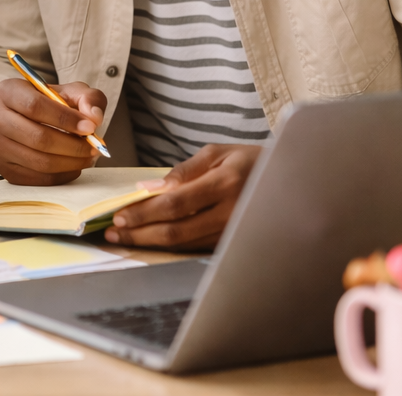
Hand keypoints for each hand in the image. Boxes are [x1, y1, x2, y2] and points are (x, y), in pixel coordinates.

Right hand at [0, 78, 104, 184]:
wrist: (23, 120)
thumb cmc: (49, 104)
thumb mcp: (69, 92)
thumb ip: (87, 98)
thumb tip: (94, 117)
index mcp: (8, 91)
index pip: (35, 106)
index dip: (65, 119)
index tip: (90, 127)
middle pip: (37, 137)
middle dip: (72, 145)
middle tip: (93, 147)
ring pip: (38, 161)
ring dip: (70, 162)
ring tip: (87, 157)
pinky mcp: (4, 168)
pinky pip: (37, 178)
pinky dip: (61, 175)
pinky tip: (73, 166)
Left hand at [103, 143, 263, 250]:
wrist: (288, 180)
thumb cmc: (248, 161)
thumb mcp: (217, 153)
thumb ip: (184, 170)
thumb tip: (149, 187)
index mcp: (226, 183)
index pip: (176, 203)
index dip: (145, 212)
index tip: (120, 216)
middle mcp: (231, 211)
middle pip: (177, 230)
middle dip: (141, 233)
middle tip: (113, 233)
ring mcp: (233, 231)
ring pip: (185, 244)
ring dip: (150, 243)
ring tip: (124, 239)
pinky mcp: (233, 243)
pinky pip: (196, 248)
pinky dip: (170, 247)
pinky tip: (150, 242)